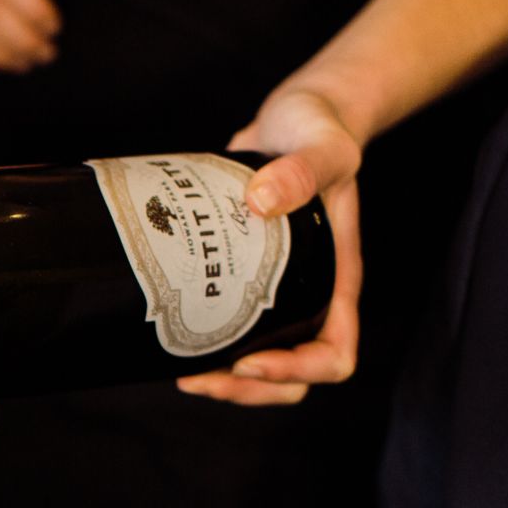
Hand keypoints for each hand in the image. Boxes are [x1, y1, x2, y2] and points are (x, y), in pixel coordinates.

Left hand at [176, 88, 364, 405]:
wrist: (293, 118)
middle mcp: (309, 294)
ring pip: (259, 362)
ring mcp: (276, 292)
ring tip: (181, 373)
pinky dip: (204, 346)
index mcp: (337, 278)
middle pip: (294, 376)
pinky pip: (230, 333)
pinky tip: (170, 342)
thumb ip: (302, 169)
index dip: (297, 370)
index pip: (335, 352)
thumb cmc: (320, 130)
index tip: (251, 360)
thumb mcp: (322, 144)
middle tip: (197, 377)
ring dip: (223, 380)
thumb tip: (261, 200)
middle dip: (247, 390)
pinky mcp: (242, 280)